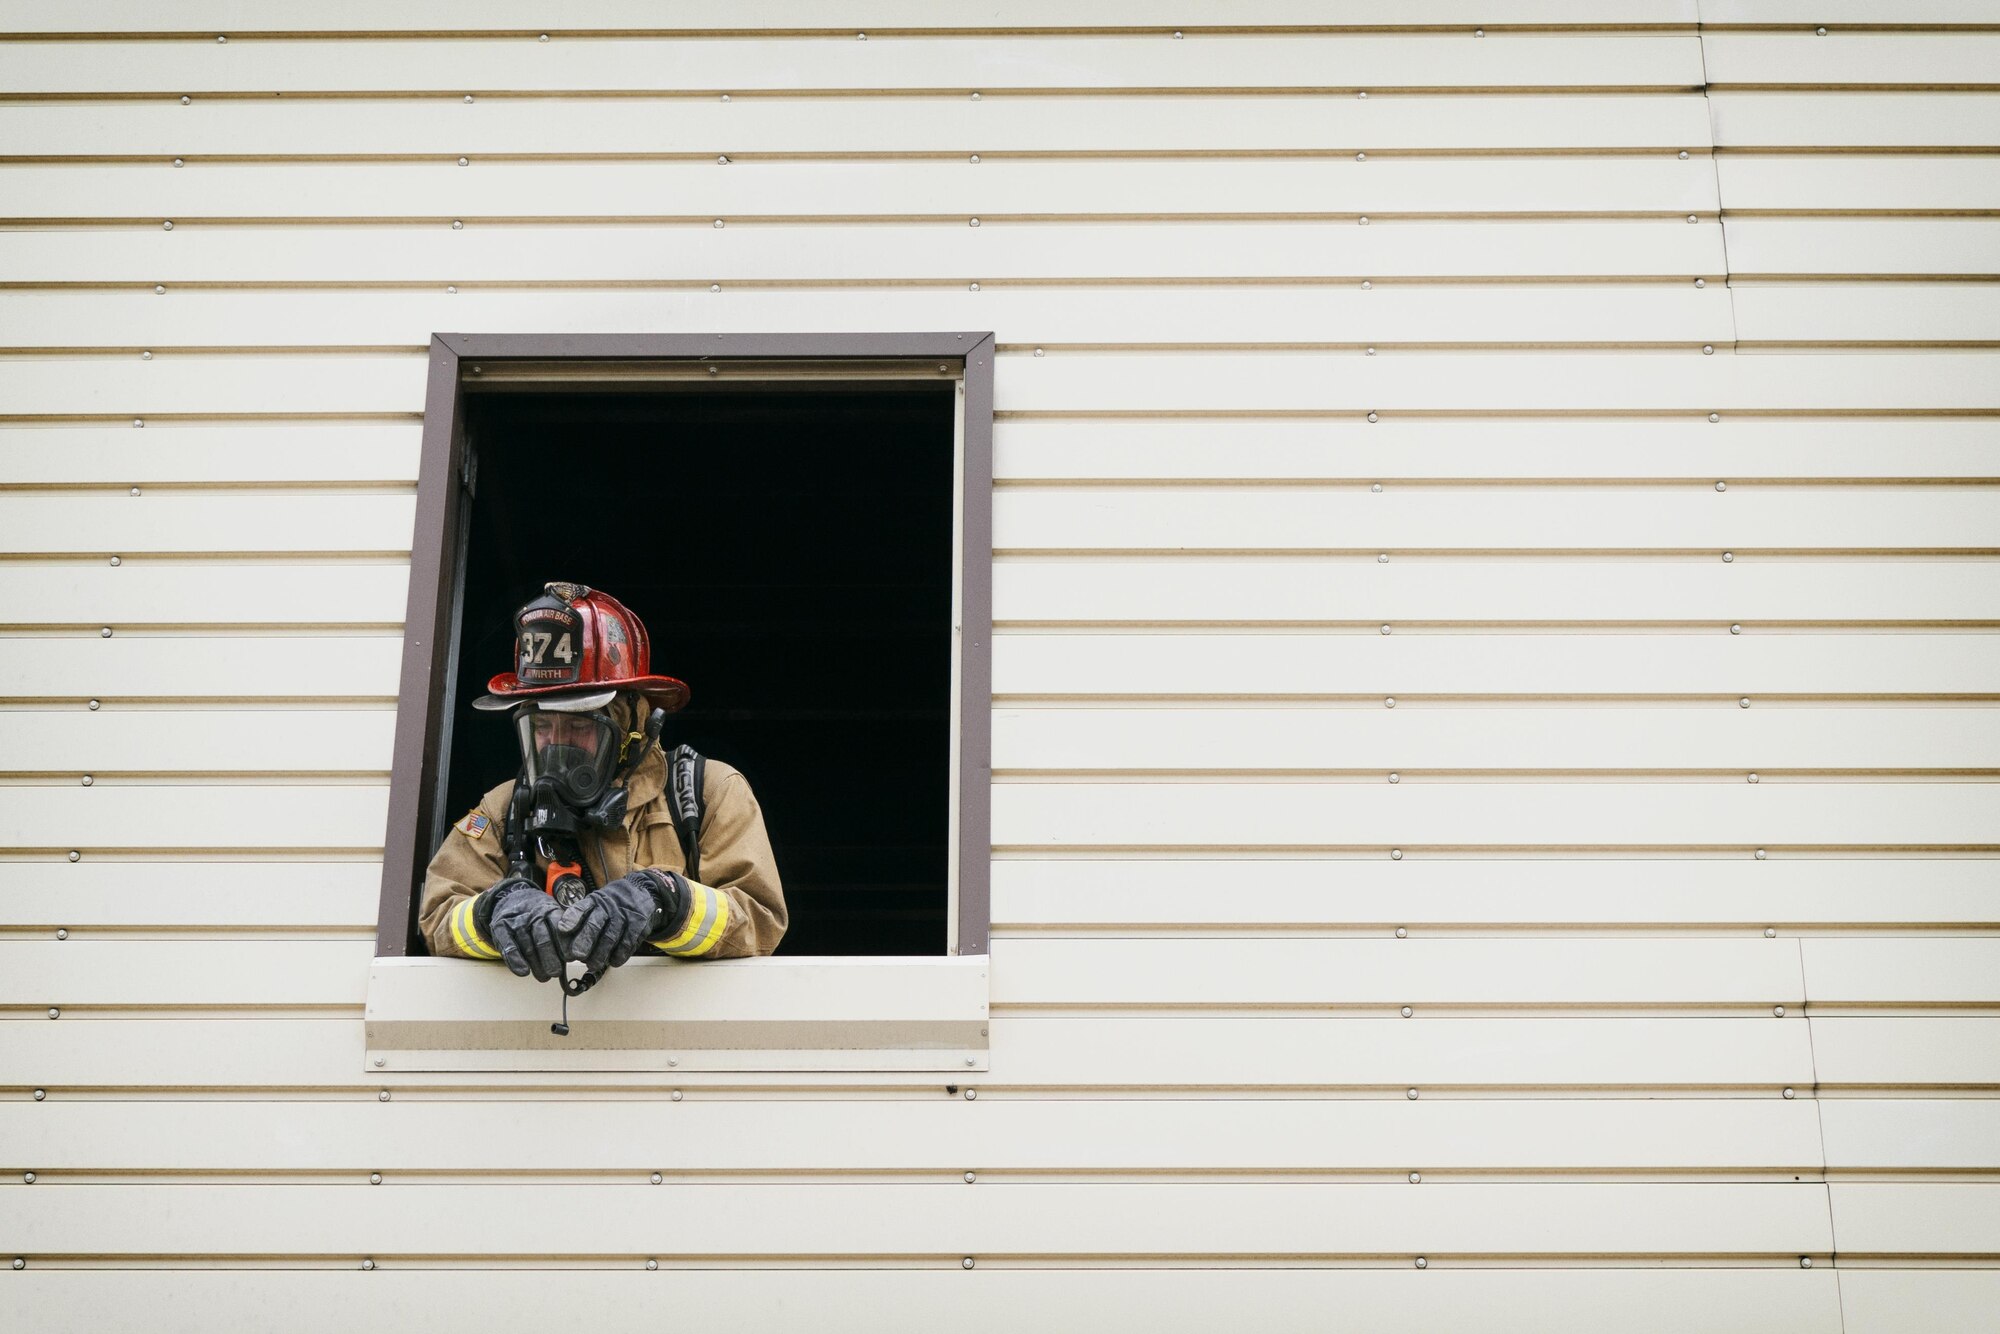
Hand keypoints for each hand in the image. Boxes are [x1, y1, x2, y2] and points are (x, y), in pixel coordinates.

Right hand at [480, 876, 564, 981]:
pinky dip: (515, 960)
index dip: (565, 945)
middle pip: (543, 939)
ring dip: (536, 964)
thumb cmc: (537, 914)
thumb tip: (575, 958)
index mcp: (549, 910)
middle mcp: (533, 914)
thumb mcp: (552, 915)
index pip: (559, 928)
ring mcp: (516, 921)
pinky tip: (523, 972)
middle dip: (551, 958)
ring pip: (527, 946)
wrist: (510, 897)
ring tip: (544, 977)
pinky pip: (509, 946)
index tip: (572, 959)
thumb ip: (562, 933)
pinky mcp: (500, 928)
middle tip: (556, 972)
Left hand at [556, 870, 680, 975]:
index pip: (581, 908)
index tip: (563, 930)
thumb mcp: (596, 902)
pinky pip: (628, 942)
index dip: (571, 919)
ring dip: (600, 954)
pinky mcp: (638, 924)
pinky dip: (619, 954)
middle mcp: (608, 906)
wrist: (642, 892)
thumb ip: (582, 917)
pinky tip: (613, 962)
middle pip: (594, 925)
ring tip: (593, 965)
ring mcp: (624, 915)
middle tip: (577, 955)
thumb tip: (564, 938)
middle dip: (584, 942)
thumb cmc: (613, 902)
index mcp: (594, 901)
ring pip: (610, 937)